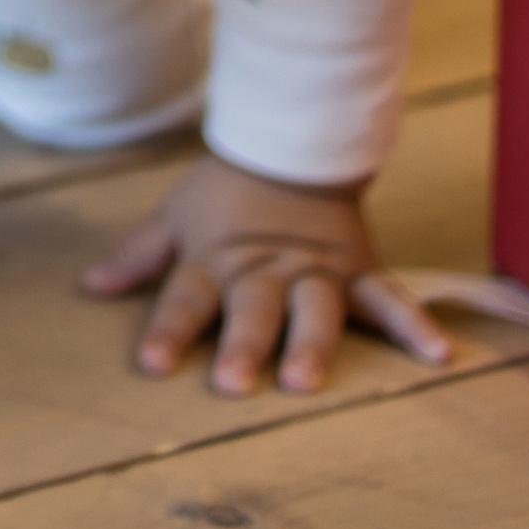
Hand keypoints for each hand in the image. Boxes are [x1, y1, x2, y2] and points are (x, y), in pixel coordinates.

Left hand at [82, 150, 453, 396]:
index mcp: (217, 259)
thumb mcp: (176, 216)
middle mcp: (265, 269)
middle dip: (242, 346)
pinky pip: (390, 299)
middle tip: (232, 384)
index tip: (152, 365)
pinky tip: (438, 356)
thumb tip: (89, 286)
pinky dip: (415, 325)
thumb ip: (138, 256)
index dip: (168, 329)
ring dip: (310, 344)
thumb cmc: (229, 191)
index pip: (186, 296)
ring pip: (314, 309)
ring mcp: (316, 272)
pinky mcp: (359, 271)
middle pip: (251, 308)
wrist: (295, 144)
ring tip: (305, 381)